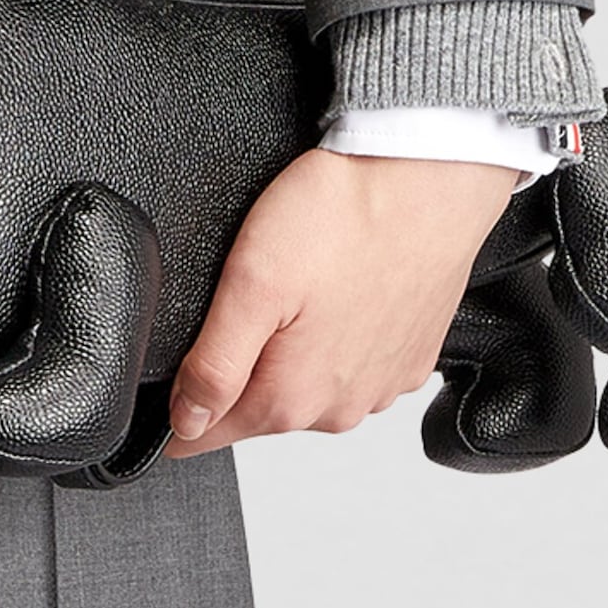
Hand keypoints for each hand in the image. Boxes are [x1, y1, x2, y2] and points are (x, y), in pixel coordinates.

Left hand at [166, 149, 518, 454]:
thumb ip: (212, 366)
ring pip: (309, 386)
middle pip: (260, 408)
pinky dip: (341, 338)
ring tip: (305, 290)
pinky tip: (343, 294)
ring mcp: (381, 386)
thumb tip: (186, 423)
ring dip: (296, 352)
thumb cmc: (346, 216)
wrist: (432, 174)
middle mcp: (340, 407)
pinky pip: (356, 365)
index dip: (180, 408)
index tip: (176, 380)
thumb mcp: (250, 285)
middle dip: (244, 367)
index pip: (208, 433)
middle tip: (254, 300)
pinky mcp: (411, 359)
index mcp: (291, 399)